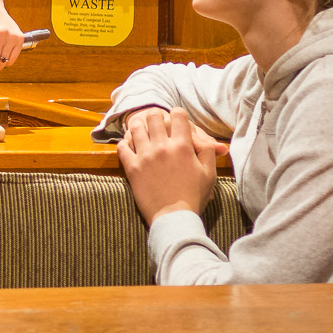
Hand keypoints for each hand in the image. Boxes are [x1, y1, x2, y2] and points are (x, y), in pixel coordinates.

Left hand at [116, 106, 220, 224]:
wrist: (173, 218)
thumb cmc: (193, 197)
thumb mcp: (209, 173)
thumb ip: (208, 152)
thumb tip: (210, 139)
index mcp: (183, 146)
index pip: (178, 115)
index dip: (177, 114)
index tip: (176, 119)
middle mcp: (163, 147)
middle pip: (154, 116)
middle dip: (156, 116)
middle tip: (156, 122)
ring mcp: (145, 156)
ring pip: (136, 128)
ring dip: (139, 126)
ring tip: (141, 130)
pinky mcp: (131, 168)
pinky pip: (122, 146)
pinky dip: (125, 143)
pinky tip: (130, 146)